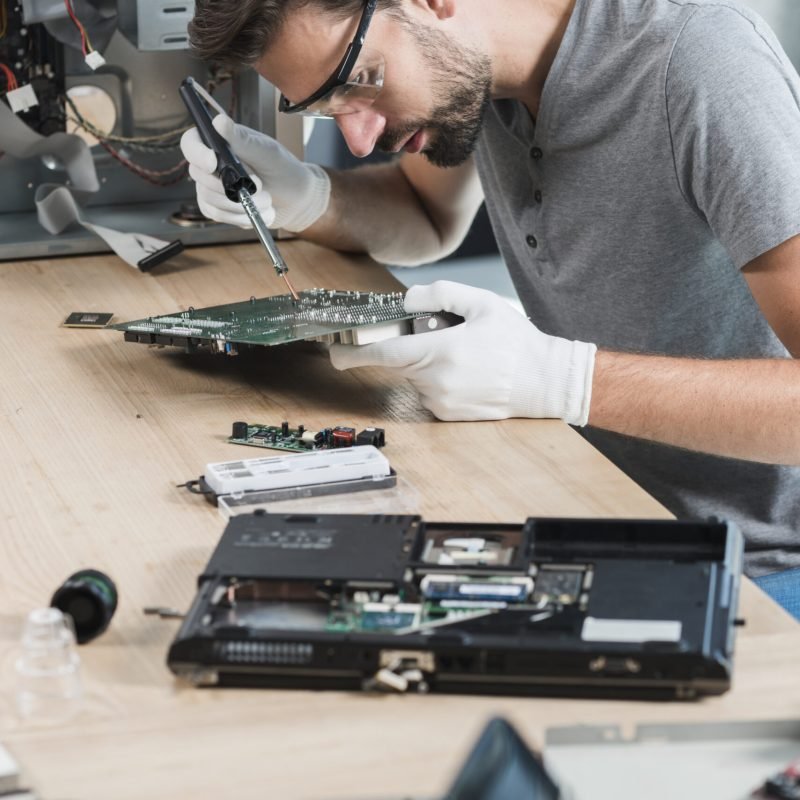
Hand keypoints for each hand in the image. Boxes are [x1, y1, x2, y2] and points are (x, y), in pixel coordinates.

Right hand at [179, 114, 330, 231]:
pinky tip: (258, 214)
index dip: (197, 154)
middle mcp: (210, 164)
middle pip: (198, 175)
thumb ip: (242, 140)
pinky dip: (239, 217)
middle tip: (262, 188)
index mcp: (218, 142)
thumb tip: (219, 121)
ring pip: (209, 199)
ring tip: (267, 202)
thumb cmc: (282, 169)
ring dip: (241, 205)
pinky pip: (217, 215)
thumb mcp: (266, 152)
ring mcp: (210, 187)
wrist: (295, 199)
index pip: (191, 143)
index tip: (213, 164)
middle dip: (231, 186)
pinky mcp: (217, 208)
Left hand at [330, 281, 596, 423]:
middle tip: (446, 337)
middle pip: (402, 362)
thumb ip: (440, 295)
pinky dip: (439, 381)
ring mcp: (442, 403)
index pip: (385, 353)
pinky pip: (430, 393)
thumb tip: (409, 300)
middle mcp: (436, 382)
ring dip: (428, 365)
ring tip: (466, 357)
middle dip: (413, 347)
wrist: (546, 382)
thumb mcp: (482, 304)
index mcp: (440, 353)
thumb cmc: (517, 343)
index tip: (335, 353)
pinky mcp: (449, 416)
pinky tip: (468, 375)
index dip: (355, 353)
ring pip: (416, 378)